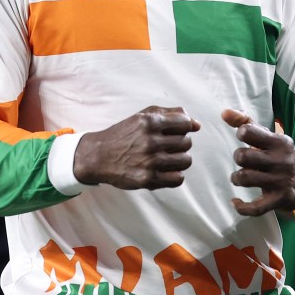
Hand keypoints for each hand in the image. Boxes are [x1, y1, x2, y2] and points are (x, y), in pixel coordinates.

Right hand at [73, 106, 199, 188]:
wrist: (97, 156)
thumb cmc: (124, 134)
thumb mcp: (144, 116)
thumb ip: (172, 114)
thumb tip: (197, 124)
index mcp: (151, 122)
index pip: (186, 123)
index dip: (183, 128)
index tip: (175, 132)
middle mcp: (151, 141)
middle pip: (187, 143)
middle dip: (180, 144)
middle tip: (167, 147)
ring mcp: (150, 161)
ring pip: (186, 161)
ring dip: (179, 160)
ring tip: (166, 159)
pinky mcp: (147, 179)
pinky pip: (178, 179)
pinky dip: (174, 176)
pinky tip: (164, 171)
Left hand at [223, 109, 294, 215]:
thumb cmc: (283, 155)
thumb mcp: (271, 137)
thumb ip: (247, 123)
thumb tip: (224, 112)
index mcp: (279, 142)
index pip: (249, 132)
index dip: (242, 134)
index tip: (245, 139)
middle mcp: (280, 160)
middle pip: (243, 156)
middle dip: (238, 157)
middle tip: (244, 161)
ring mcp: (280, 181)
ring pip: (244, 178)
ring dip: (237, 178)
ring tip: (240, 177)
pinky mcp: (278, 199)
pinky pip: (255, 208)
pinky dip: (241, 207)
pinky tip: (236, 202)